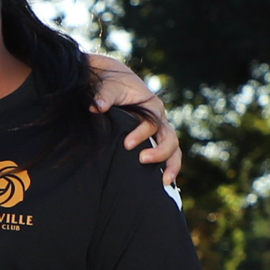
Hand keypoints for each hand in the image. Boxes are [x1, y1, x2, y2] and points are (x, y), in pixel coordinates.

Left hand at [87, 54, 182, 187]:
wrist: (113, 83)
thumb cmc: (111, 85)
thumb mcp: (109, 87)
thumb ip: (104, 96)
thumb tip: (97, 106)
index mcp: (152, 107)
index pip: (152, 124)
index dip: (141, 134)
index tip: (127, 145)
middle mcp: (159, 120)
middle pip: (170, 138)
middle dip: (160, 152)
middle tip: (142, 160)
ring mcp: (157, 132)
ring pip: (173, 149)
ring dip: (171, 165)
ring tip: (164, 183)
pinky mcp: (152, 140)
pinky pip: (165, 155)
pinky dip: (166, 168)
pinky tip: (162, 186)